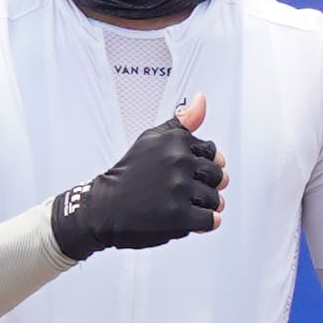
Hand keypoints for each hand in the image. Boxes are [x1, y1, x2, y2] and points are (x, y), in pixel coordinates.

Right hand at [48, 98, 225, 255]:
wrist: (104, 208)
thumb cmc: (129, 174)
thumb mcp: (151, 139)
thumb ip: (181, 123)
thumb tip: (201, 99)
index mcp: (176, 141)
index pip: (213, 153)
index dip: (201, 167)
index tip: (186, 173)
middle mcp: (179, 162)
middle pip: (218, 177)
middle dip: (206, 187)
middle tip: (183, 192)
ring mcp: (180, 189)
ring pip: (216, 199)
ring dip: (203, 207)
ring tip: (181, 205)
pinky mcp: (180, 216)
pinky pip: (211, 220)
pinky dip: (203, 224)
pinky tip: (186, 219)